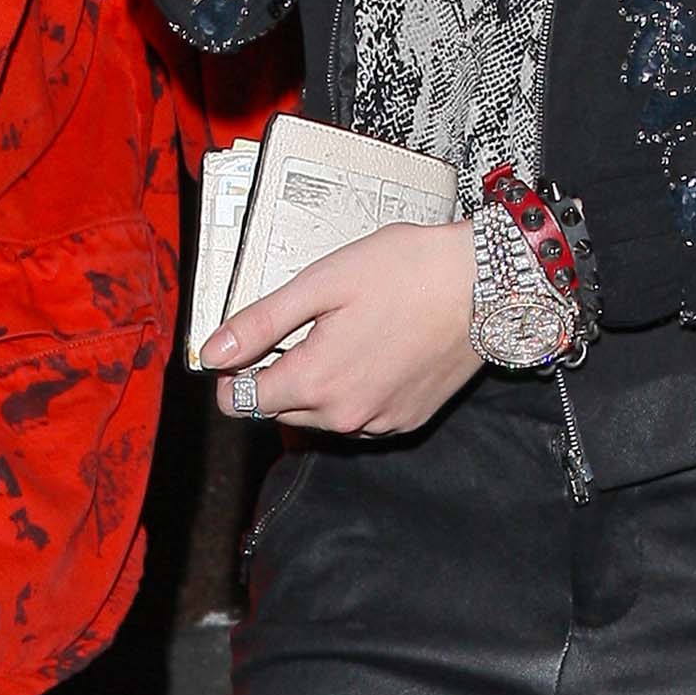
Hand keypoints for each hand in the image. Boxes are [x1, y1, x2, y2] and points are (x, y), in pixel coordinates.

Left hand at [204, 220, 479, 435]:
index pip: (241, 401)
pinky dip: (353, 391)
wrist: (484, 286)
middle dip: (278, 373)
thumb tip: (212, 353)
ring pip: (319, 416)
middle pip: (279, 409)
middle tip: (306, 324)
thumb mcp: (321, 283)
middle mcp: (345, 416)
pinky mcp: (407, 420)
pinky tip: (371, 349)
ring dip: (317, 384)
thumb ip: (260, 323)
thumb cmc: (407, 271)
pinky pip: (359, 416)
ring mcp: (379, 422)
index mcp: (316, 381)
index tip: (250, 340)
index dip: (235, 370)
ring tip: (344, 331)